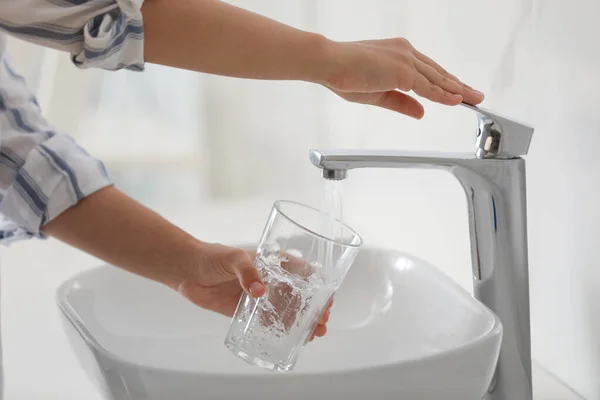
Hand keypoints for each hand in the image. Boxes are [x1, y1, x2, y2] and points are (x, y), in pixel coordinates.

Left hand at [176, 243, 331, 340]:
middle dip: (315, 307)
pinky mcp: (246, 313)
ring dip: (303, 322)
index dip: (317, 284)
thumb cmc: (212, 257)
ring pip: (287, 311)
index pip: (302, 272)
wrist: (187, 271)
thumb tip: (260, 292)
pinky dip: (282, 331)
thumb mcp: (233, 258)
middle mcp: (270, 280)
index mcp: (272, 263)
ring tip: (315, 333)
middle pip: (299, 294)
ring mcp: (260, 297)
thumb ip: (247, 272)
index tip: (327, 296)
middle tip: (323, 320)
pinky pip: (268, 323)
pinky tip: (293, 340)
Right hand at [323, 38, 484, 118]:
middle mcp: (406, 52)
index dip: (444, 83)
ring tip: (474, 98)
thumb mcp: (377, 95)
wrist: (329, 63)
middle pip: (438, 73)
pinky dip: (444, 95)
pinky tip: (457, 100)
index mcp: (399, 54)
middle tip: (475, 95)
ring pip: (438, 79)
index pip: (428, 71)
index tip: (456, 91)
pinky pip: (429, 87)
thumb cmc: (344, 75)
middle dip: (458, 86)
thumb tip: (421, 112)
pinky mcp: (403, 71)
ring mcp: (406, 60)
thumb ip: (401, 102)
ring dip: (458, 90)